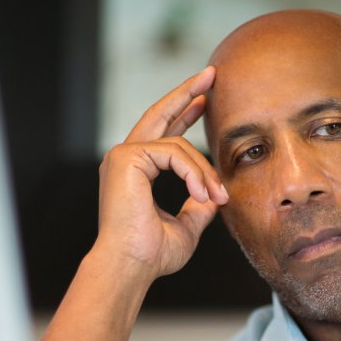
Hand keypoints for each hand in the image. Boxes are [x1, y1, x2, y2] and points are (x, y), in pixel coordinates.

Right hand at [95, 66, 228, 279]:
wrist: (129, 266)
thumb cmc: (150, 255)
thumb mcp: (185, 228)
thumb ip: (198, 206)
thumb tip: (215, 195)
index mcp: (135, 172)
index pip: (162, 134)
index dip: (184, 115)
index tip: (205, 101)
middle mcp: (124, 158)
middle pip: (160, 114)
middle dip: (188, 92)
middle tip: (211, 74)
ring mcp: (122, 155)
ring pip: (178, 144)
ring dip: (204, 170)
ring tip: (218, 196)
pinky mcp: (125, 158)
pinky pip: (174, 152)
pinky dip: (194, 172)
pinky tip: (203, 192)